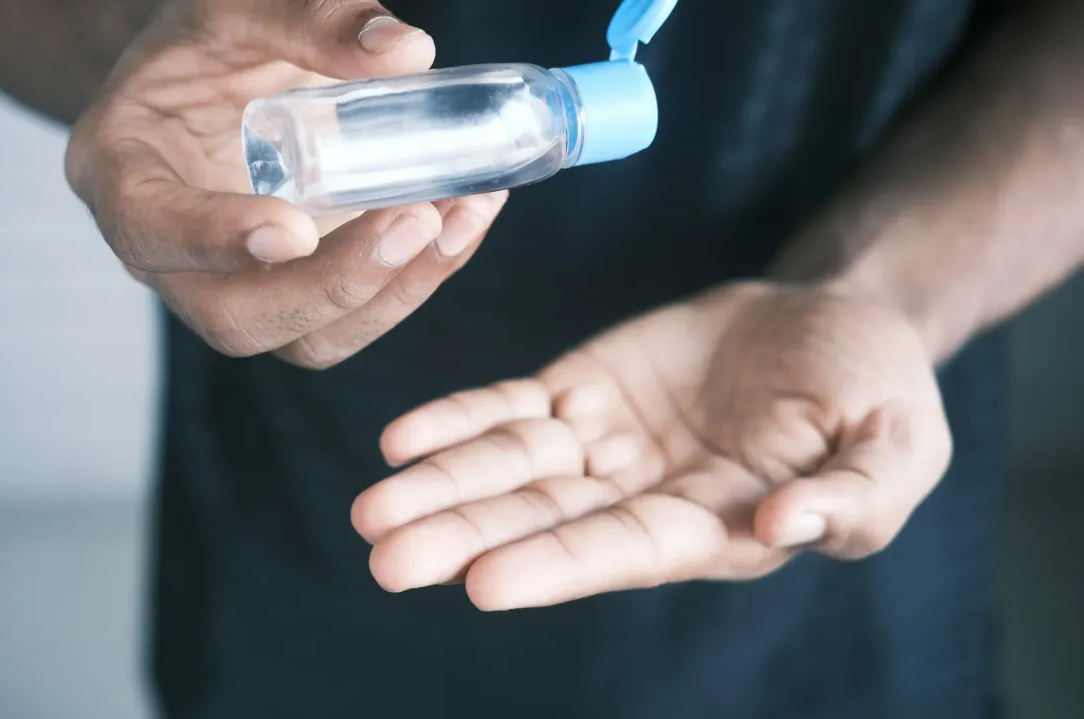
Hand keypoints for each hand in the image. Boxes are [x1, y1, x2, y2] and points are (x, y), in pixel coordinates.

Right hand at [65, 0, 506, 367]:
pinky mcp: (294, 296)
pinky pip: (349, 319)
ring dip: (391, 292)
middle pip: (236, 317)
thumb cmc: (212, 41)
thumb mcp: (244, 5)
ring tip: (461, 217)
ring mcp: (234, 287)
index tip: (295, 229)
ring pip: (304, 339)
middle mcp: (169, 254)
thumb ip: (314, 19)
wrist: (213, 74)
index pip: (150, 229)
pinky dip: (413, 280)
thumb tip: (407, 52)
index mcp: (122, 175)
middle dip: (334, 285)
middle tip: (415, 220)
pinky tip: (462, 223)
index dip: (217, 240)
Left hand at [351, 282, 951, 609]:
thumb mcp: (896, 444)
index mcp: (714, 527)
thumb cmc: (877, 390)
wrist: (831, 318)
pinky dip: (457, 422)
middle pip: (541, 521)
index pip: (623, 552)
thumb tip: (785, 526)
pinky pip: (508, 409)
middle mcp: (643, 498)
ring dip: (439, 487)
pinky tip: (400, 440)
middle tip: (385, 559)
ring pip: (509, 470)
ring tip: (370, 509)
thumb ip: (852, 496)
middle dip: (464, 538)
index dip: (555, 565)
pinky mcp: (579, 391)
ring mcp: (603, 444)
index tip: (482, 582)